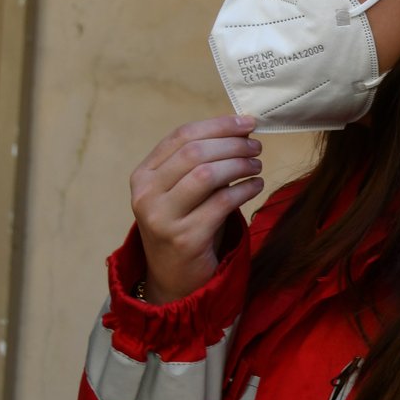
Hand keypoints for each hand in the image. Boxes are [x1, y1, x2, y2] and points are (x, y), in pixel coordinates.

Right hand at [129, 115, 263, 303]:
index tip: (247, 122)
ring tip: (257, 164)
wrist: (174, 278)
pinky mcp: (184, 238)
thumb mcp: (184, 190)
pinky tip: (256, 186)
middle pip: (195, 152)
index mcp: (143, 176)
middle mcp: (146, 195)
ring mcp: (162, 218)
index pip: (181, 135)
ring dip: (239, 164)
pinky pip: (222, 203)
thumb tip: (242, 128)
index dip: (218, 125)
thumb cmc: (185, 224)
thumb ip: (201, 161)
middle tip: (256, 146)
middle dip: (232, 143)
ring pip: (207, 174)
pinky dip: (245, 189)